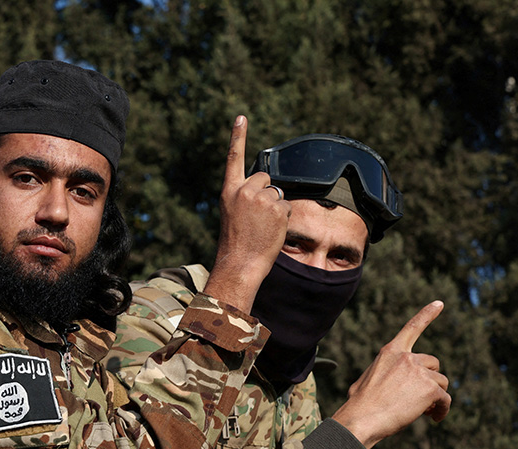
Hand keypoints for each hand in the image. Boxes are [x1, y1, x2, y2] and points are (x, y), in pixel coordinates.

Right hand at [202, 115, 290, 311]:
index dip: (238, 136)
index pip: (234, 158)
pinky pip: (287, 206)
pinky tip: (272, 230)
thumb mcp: (232, 214)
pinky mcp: (278, 208)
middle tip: (258, 218)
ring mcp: (261, 198)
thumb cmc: (236, 243)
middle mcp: (244, 191)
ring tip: (263, 227)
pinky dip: (284, 218)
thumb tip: (268, 189)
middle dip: (267, 193)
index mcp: (229, 192)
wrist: (240, 262)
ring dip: (275, 208)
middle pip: (266, 178)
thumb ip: (245, 197)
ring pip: (278, 194)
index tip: (241, 117)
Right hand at [331, 301, 451, 448]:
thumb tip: (393, 385)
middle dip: (430, 380)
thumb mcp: (366, 380)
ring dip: (436, 397)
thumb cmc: (359, 404)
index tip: (440, 303)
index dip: (427, 315)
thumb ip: (385, 374)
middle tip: (423, 399)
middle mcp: (406, 357)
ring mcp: (419, 372)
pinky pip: (445, 399)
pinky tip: (433, 419)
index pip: (412, 328)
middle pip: (433, 364)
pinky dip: (442, 410)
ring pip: (441, 383)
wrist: (361, 419)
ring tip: (424, 412)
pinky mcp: (430, 388)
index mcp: (390, 352)